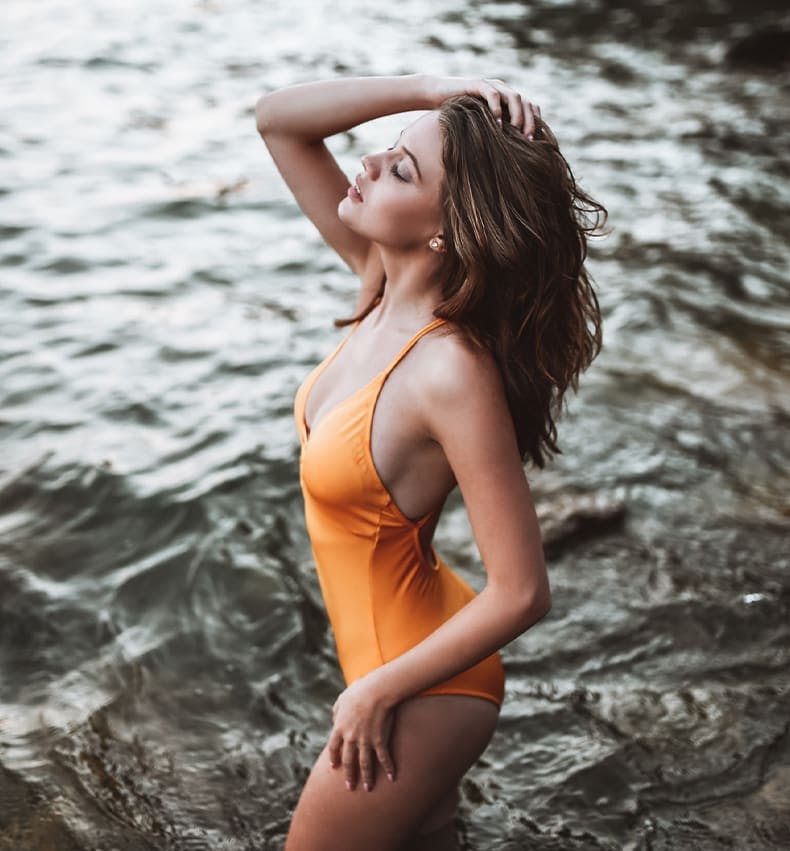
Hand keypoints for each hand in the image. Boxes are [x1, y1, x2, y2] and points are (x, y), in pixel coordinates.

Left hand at [327, 671, 397, 791]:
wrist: (376, 691)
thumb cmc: (359, 691)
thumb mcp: (342, 699)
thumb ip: (337, 711)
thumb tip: (335, 718)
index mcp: (339, 727)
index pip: (333, 748)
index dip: (334, 758)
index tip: (335, 767)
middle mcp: (350, 738)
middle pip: (348, 761)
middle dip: (349, 775)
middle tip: (350, 786)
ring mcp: (365, 740)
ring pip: (365, 764)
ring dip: (366, 778)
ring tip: (368, 788)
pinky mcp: (379, 740)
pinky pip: (383, 758)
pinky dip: (388, 768)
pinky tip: (392, 777)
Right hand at [424, 74, 540, 137]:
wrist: (436, 95)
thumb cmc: (458, 115)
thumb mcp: (480, 126)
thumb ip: (495, 133)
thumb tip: (508, 157)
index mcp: (507, 100)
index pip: (530, 107)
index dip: (536, 122)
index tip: (536, 142)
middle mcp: (503, 90)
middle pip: (526, 103)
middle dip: (530, 121)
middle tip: (529, 140)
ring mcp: (491, 86)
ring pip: (514, 97)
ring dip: (518, 115)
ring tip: (516, 131)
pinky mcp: (478, 84)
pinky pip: (493, 94)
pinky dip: (497, 108)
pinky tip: (497, 123)